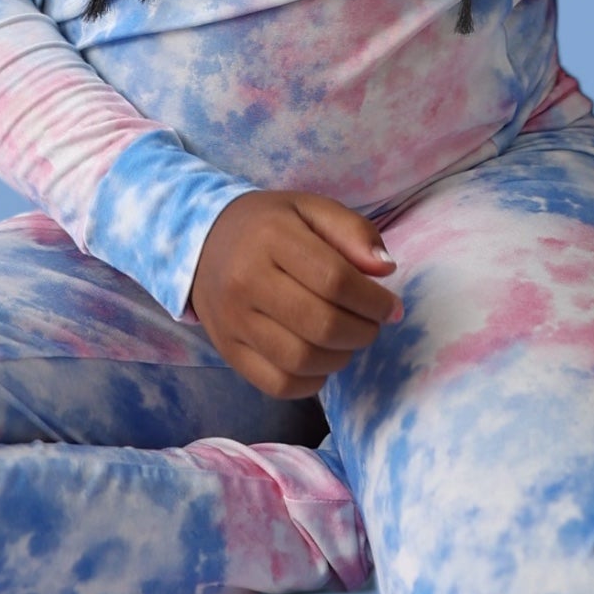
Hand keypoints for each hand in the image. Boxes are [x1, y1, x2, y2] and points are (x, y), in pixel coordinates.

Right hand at [189, 189, 404, 398]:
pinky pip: (279, 384)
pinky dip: (312, 381)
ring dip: (341, 358)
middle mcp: (246, 281)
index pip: (335, 280)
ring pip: (302, 360)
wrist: (202, 241)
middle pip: (322, 325)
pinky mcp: (228, 350)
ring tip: (347, 339)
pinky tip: (321, 360)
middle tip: (371, 324)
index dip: (374, 301)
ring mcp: (233, 321)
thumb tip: (385, 270)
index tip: (391, 306)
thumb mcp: (310, 208)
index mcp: (271, 238)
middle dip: (363, 332)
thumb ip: (352, 231)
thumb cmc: (267, 225)